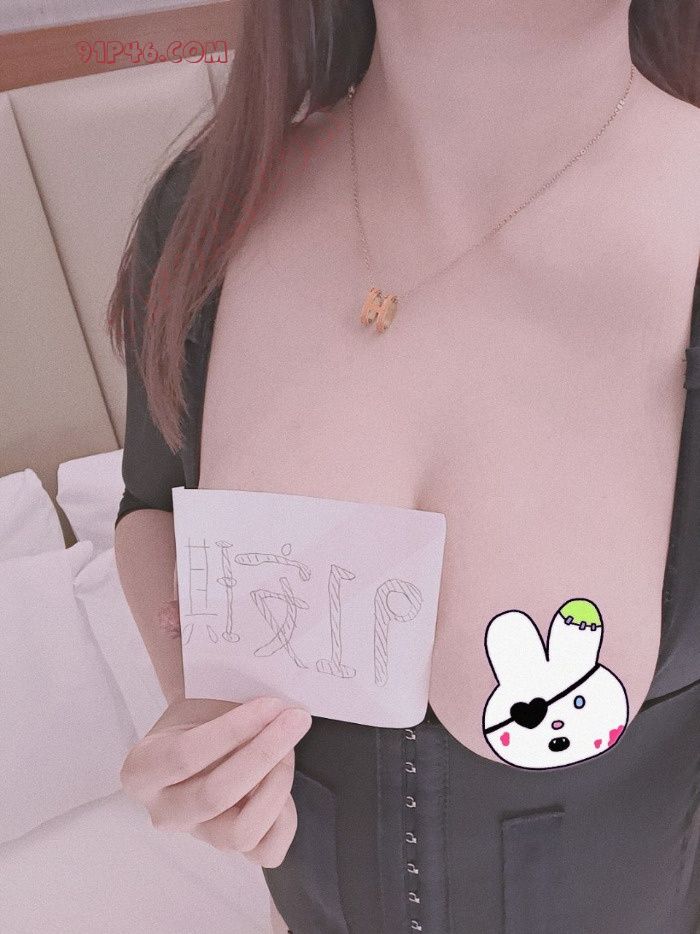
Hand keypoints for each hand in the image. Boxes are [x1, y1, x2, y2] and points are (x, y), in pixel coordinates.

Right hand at [120, 695, 311, 866]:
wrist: (200, 734)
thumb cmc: (201, 717)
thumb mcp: (199, 704)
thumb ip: (227, 707)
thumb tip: (275, 708)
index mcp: (142, 770)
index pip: (185, 755)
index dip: (234, 730)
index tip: (271, 704)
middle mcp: (164, 811)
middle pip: (215, 795)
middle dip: (264, 753)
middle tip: (294, 720)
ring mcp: (197, 834)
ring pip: (240, 832)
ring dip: (276, 785)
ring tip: (289, 750)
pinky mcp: (229, 847)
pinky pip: (265, 852)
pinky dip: (285, 820)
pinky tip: (286, 786)